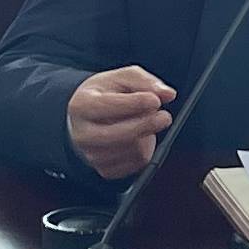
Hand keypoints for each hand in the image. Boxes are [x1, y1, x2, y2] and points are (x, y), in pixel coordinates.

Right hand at [67, 65, 177, 180]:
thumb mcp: (122, 78)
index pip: (108, 106)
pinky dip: (146, 149)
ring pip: (133, 150)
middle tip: (165, 116)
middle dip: (146, 125)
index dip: (134, 104)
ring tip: (144, 122)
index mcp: (81, 105)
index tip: (155, 100)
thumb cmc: (107, 94)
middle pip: (119, 135)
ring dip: (147, 135)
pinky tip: (141, 137)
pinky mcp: (106, 170)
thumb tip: (167, 94)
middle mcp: (83, 134)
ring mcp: (92, 155)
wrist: (89, 117)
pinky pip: (137, 163)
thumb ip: (145, 81)